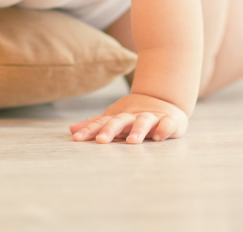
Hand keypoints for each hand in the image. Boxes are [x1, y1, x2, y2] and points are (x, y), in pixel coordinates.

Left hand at [69, 93, 188, 143]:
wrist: (164, 101)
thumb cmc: (134, 117)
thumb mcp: (115, 120)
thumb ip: (96, 125)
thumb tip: (71, 130)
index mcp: (120, 117)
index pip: (102, 122)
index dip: (89, 130)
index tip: (76, 139)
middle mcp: (134, 116)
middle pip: (120, 120)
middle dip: (110, 130)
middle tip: (101, 140)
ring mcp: (152, 118)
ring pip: (144, 121)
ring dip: (138, 130)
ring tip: (132, 141)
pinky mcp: (170, 120)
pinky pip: (168, 124)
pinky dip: (164, 129)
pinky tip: (159, 137)